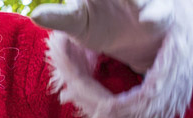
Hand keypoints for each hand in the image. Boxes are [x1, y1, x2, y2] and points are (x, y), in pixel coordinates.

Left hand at [31, 0, 171, 73]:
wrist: (131, 39)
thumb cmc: (98, 25)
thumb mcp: (75, 23)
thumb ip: (58, 17)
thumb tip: (35, 14)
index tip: (81, 1)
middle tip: (95, 0)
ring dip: (134, 1)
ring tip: (132, 5)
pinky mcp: (158, 9)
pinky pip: (156, 11)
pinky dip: (152, 14)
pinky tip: (145, 19)